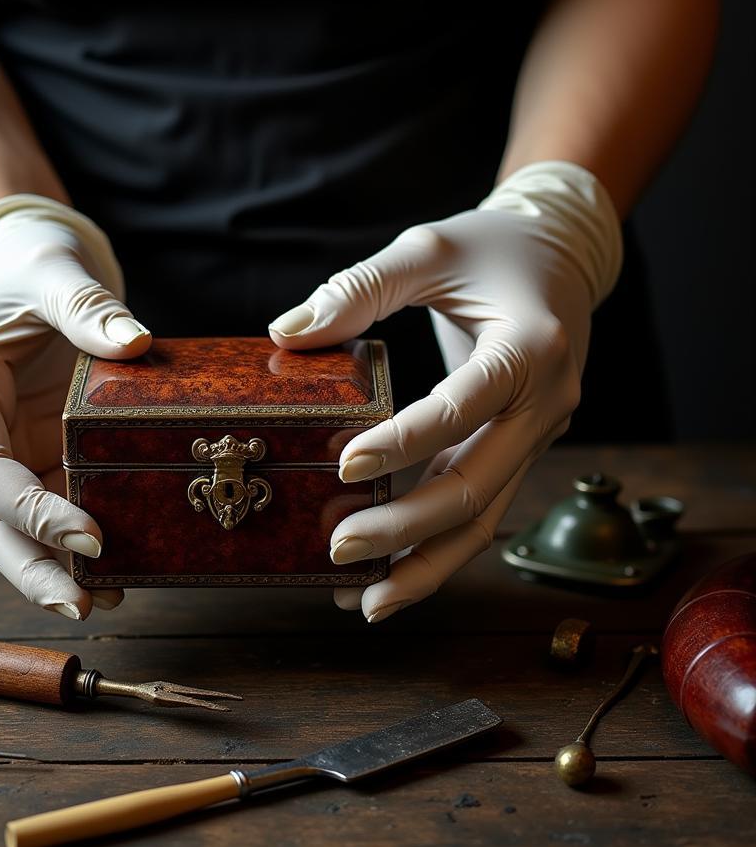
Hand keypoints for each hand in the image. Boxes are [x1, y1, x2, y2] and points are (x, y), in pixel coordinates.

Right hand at [0, 195, 150, 618]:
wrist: (32, 262)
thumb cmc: (31, 264)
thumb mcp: (54, 272)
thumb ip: (87, 307)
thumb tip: (135, 343)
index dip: (31, 511)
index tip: (91, 535)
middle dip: (32, 568)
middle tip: (84, 607)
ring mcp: (10, 446)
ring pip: (21, 525)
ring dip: (59, 564)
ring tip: (116, 596)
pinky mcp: (43, 450)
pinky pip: (58, 501)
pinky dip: (82, 535)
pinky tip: (124, 561)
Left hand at [268, 162, 621, 621]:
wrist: (560, 258)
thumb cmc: (492, 246)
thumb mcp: (427, 248)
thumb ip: (359, 288)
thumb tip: (286, 333)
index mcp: (532, 347)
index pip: (466, 406)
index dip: (407, 441)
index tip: (346, 465)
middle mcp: (545, 403)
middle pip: (477, 485)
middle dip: (406, 526)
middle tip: (337, 548)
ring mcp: (535, 435)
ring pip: (483, 518)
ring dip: (423, 562)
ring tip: (361, 599)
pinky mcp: (514, 450)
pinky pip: (476, 509)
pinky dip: (433, 548)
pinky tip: (387, 578)